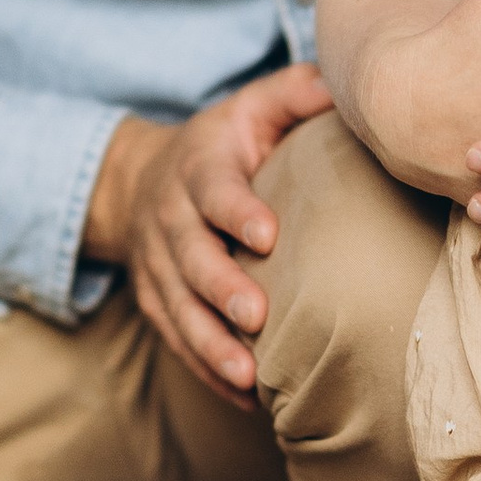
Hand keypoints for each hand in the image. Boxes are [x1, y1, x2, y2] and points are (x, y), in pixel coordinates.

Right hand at [86, 67, 337, 396]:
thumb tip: (342, 84)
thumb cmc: (221, 145)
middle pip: (190, 257)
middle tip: (255, 317)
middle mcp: (169, 218)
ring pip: (178, 307)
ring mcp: (156, 265)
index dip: (235, 211)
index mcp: (197, 167)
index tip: (267, 236)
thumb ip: (294, 93)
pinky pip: (176, 338)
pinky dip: (205, 368)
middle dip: (220, 288)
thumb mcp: (250, 106)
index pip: (212, 189)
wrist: (138, 180)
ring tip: (246, 374)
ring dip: (209, 343)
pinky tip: (242, 397)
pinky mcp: (154, 300)